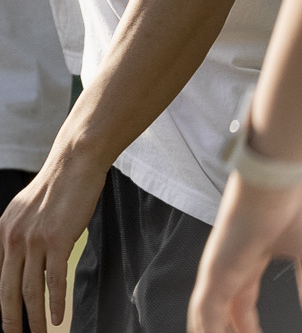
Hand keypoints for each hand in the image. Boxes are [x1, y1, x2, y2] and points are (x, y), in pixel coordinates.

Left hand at [0, 149, 106, 331]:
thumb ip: (1, 241)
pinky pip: (55, 279)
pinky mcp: (57, 240)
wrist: (71, 167)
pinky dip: (56, 303)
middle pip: (6, 288)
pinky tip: (58, 320)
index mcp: (0, 233)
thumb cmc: (48, 194)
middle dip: (9, 318)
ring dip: (35, 318)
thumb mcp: (16, 216)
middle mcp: (12, 237)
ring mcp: (33, 240)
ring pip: (31, 289)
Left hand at [191, 174, 301, 331]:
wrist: (276, 180)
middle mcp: (228, 267)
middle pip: (224, 314)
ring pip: (208, 315)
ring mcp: (218, 268)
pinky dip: (207, 329)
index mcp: (247, 263)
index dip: (248, 328)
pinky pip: (206, 309)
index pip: (242, 307)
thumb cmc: (291, 209)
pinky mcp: (214, 268)